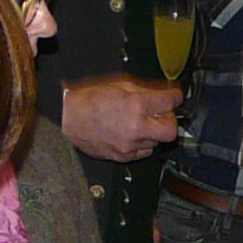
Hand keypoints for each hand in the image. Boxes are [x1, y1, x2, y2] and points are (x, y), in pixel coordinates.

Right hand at [61, 75, 179, 161]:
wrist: (67, 118)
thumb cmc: (88, 100)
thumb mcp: (119, 85)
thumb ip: (144, 90)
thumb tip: (162, 93)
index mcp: (136, 106)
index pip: (169, 103)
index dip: (175, 98)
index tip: (174, 97)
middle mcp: (136, 128)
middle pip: (171, 130)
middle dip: (169, 120)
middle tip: (161, 114)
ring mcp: (130, 145)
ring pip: (158, 142)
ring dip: (154, 132)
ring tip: (141, 122)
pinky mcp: (123, 156)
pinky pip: (144, 152)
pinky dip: (142, 143)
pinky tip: (132, 134)